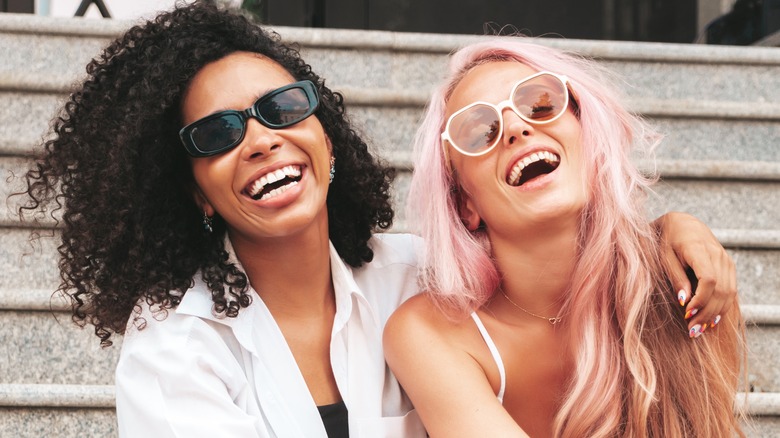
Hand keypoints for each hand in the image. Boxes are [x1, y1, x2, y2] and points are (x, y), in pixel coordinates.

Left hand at [654, 212, 736, 337]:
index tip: (686, 313)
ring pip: (729, 293)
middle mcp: (718, 255)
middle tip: (692, 330)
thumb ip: (675, 277)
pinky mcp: (729, 267)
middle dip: (707, 313)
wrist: (683, 224)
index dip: (700, 299)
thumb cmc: (667, 240)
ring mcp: (726, 261)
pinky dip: (722, 307)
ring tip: (699, 329)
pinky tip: (710, 321)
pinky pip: (731, 291)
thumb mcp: (664, 256)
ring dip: (715, 314)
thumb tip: (684, 300)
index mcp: (699, 249)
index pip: (709, 279)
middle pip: (721, 290)